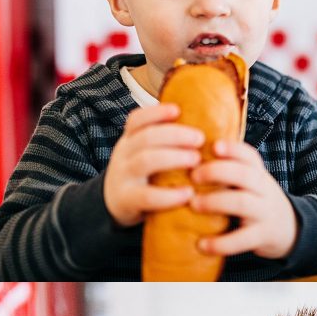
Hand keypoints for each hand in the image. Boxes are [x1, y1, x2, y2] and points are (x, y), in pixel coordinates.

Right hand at [104, 104, 203, 226]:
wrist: (114, 206)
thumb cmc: (143, 176)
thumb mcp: (145, 153)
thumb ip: (164, 142)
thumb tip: (202, 127)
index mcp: (129, 140)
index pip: (137, 119)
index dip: (156, 113)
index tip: (178, 110)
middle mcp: (123, 155)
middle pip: (146, 137)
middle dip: (175, 135)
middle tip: (200, 138)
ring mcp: (122, 177)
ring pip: (145, 161)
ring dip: (174, 157)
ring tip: (197, 160)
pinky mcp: (126, 201)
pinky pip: (147, 196)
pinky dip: (170, 195)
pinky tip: (189, 193)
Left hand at [189, 140, 297, 259]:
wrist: (289, 230)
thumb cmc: (257, 203)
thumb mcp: (251, 184)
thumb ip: (230, 173)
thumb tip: (188, 158)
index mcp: (259, 174)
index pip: (249, 156)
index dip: (233, 149)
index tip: (214, 146)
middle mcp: (264, 190)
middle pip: (245, 174)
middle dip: (217, 172)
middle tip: (193, 176)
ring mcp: (265, 213)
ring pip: (242, 202)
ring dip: (215, 201)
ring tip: (193, 205)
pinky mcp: (262, 236)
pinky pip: (242, 239)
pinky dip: (221, 243)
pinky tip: (202, 245)